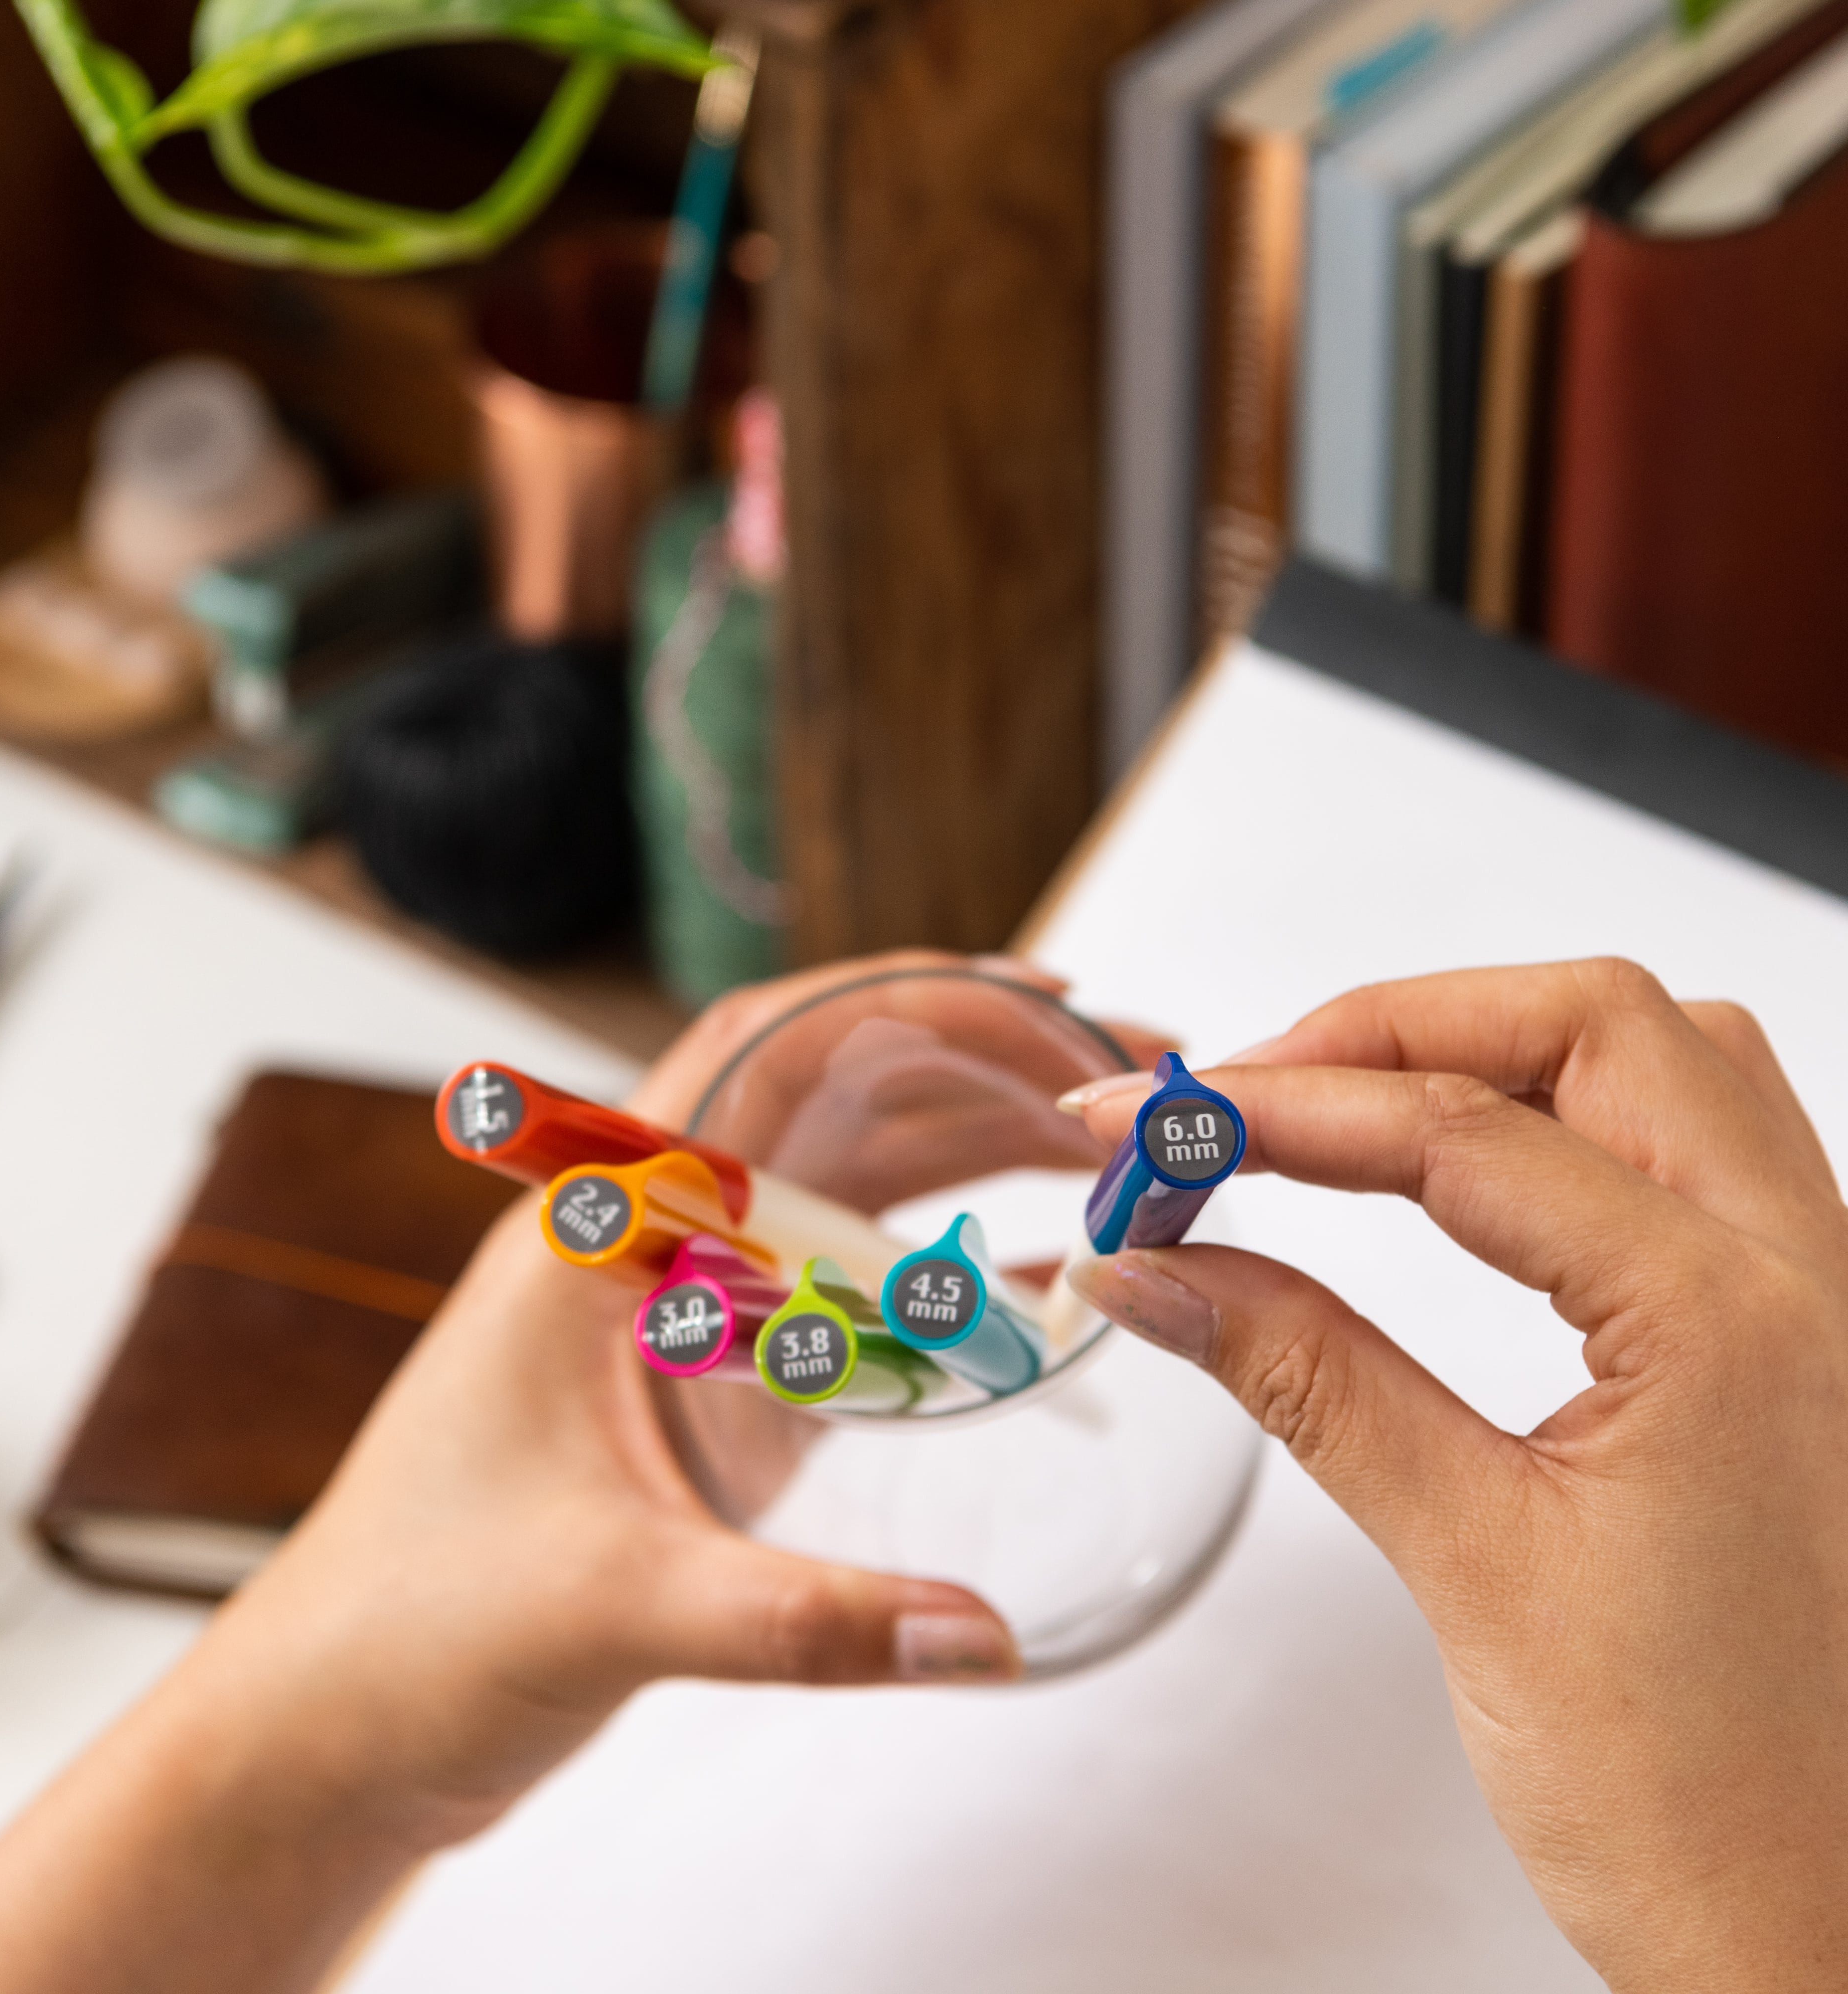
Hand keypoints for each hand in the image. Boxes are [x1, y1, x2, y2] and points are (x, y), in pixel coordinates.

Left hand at [0, 948, 1122, 1993]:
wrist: (331, 1724)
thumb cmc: (417, 1631)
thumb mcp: (611, 1610)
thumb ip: (801, 1625)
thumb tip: (986, 1637)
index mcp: (600, 1228)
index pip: (766, 1044)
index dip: (909, 995)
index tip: (1043, 997)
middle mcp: (652, 1243)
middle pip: (838, 1103)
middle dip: (985, 1073)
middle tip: (1131, 1088)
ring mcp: (685, 1312)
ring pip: (852, 1189)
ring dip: (975, 1158)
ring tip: (1112, 1165)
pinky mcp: (710, 1387)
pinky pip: (849, 1292)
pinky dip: (944, 1274)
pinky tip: (1038, 1288)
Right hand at [1066, 961, 1847, 1991]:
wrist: (1830, 1944)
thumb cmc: (1708, 1805)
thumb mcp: (1472, 1566)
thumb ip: (1306, 1375)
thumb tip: (1160, 1267)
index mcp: (1736, 1322)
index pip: (1464, 1130)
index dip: (1282, 1108)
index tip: (1155, 1126)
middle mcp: (1812, 1276)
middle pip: (1590, 1022)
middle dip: (1391, 1028)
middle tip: (1242, 1091)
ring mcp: (1824, 1297)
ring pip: (1659, 1058)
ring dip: (1488, 1049)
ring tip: (1340, 1105)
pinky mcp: (1797, 1333)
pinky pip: (1690, 1144)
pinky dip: (1560, 1114)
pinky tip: (1469, 1168)